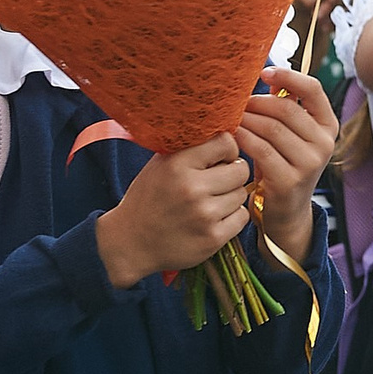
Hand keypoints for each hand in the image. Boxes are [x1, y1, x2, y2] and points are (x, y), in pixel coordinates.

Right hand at [96, 132, 253, 288]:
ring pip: (241, 194)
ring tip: (210, 201)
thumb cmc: (148, 200)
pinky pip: (242, 217)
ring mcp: (203, 215)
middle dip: (233, 173)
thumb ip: (189, 148)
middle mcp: (192, 188)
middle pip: (240, 170)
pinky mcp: (212, 238)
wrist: (130, 243)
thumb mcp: (160, 165)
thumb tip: (225, 130)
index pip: (225, 142)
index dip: (227, 150)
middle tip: (218, 181)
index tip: (219, 158)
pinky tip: (214, 218)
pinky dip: (232, 217)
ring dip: (230, 197)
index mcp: (177, 164)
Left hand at [233, 66, 339, 271]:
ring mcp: (310, 163)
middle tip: (236, 103)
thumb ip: (286, 108)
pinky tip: (232, 137)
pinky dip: (244, 139)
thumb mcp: (292, 135)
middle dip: (257, 103)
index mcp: (328, 125)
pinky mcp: (290, 180)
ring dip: (247, 120)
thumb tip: (268, 76)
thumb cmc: (283, 164)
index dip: (288, 77)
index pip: (313, 89)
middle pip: (286, 109)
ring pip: (272, 129)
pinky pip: (262, 150)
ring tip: (231, 118)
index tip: (264, 72)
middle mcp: (325, 143)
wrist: (286, 212)